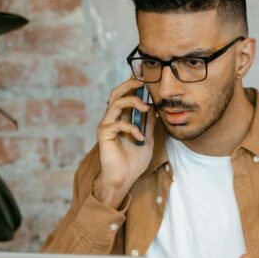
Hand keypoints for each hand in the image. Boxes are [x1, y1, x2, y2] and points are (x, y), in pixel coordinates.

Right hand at [92, 77, 155, 207]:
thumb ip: (149, 124)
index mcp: (121, 119)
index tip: (145, 79)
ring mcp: (106, 126)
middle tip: (142, 82)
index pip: (124, 96)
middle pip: (116, 94)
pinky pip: (118, 124)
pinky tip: (140, 137)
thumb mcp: (147, 139)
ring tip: (146, 108)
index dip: (132, 86)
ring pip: (115, 103)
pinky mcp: (104, 134)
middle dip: (129, 85)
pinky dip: (132, 128)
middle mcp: (111, 119)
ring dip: (132, 102)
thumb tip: (154, 108)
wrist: (124, 178)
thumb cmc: (133, 161)